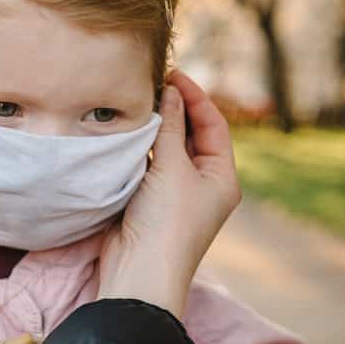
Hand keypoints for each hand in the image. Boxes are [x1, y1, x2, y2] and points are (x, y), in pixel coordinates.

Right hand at [97, 70, 242, 316]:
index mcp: (222, 176)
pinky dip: (137, 148)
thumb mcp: (173, 168)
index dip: (195, 96)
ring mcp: (174, 194)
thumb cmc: (167, 221)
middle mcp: (202, 184)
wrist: (140, 270)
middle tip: (150, 83)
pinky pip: (145, 166)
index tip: (172, 74)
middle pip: (191, 135)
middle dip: (173, 109)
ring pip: (166, 150)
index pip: (214, 125)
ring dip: (153, 129)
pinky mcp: (147, 202)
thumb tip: (170, 92)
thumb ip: (170, 128)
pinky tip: (122, 133)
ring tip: (134, 103)